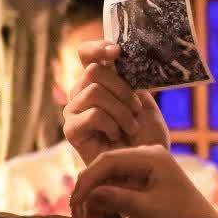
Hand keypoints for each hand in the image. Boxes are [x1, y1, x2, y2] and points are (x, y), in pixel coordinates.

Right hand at [62, 40, 172, 164]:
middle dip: (123, 90)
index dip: (97, 48)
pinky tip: (117, 136)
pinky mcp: (71, 130)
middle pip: (94, 71)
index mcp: (98, 81)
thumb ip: (130, 79)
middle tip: (136, 110)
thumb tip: (120, 56)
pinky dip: (112, 124)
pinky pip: (92, 114)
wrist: (147, 169)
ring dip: (121, 111)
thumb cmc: (147, 137)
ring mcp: (73, 111)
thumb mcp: (144, 101)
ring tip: (131, 128)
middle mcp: (81, 93)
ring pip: (94, 92)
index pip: (86, 53)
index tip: (117, 52)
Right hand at [69, 144, 217, 217]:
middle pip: (107, 166)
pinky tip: (97, 216)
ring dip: (96, 196)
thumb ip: (116, 199)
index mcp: (152, 156)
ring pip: (110, 177)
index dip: (88, 180)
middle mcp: (148, 156)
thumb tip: (87, 195)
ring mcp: (146, 168)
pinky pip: (118, 185)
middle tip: (74, 211)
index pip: (109, 160)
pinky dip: (106, 199)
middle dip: (89, 188)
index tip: (75, 201)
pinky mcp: (144, 181)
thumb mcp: (146, 210)